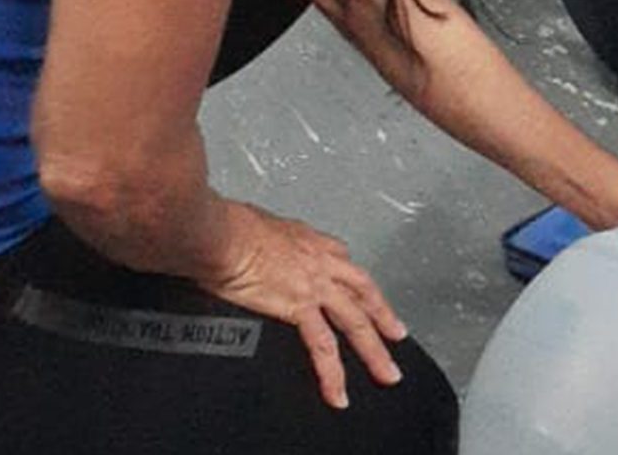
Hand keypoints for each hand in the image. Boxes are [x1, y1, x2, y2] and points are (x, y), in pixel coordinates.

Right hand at [198, 203, 407, 408]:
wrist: (220, 234)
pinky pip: (323, 347)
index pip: (344, 264)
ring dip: (374, 352)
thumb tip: (253, 241)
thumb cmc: (227, 226)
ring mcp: (315, 285)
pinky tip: (337, 393)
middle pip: (364, 293)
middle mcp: (321, 261)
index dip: (357, 284)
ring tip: (387, 374)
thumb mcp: (257, 224)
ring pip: (356, 323)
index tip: (364, 297)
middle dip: (384, 316)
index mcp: (310, 241)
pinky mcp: (300, 307)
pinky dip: (332, 374)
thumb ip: (265, 239)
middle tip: (397, 335)